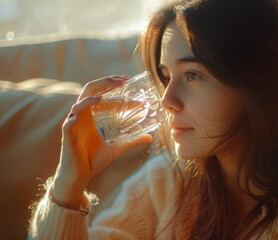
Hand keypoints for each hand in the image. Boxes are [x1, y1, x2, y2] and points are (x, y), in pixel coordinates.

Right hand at [52, 75, 152, 207]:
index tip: (129, 81)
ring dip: (95, 95)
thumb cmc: (95, 159)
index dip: (115, 86)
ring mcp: (74, 122)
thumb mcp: (118, 148)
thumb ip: (132, 140)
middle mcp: (82, 114)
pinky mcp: (68, 133)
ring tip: (110, 93)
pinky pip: (71, 119)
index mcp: (92, 114)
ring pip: (81, 101)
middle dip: (106, 82)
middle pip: (91, 90)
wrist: (80, 175)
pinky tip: (89, 109)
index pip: (102, 92)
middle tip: (124, 80)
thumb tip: (150, 137)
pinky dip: (79, 112)